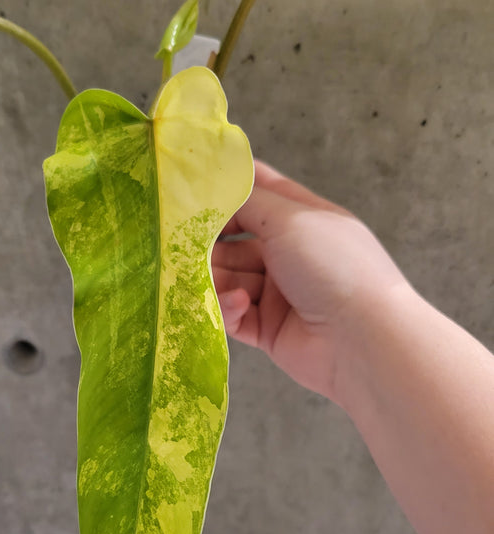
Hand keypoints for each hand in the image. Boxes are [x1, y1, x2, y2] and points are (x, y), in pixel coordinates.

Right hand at [212, 160, 407, 401]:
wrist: (361, 341)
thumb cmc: (332, 268)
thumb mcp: (291, 219)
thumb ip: (250, 201)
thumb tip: (219, 186)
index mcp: (302, 220)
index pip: (259, 192)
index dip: (227, 187)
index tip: (190, 187)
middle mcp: (289, 254)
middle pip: (234, 241)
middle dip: (207, 242)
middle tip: (177, 243)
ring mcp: (277, 293)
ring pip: (228, 279)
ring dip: (213, 277)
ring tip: (196, 278)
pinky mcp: (267, 329)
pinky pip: (234, 315)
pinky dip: (229, 308)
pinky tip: (238, 304)